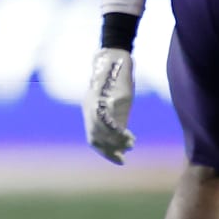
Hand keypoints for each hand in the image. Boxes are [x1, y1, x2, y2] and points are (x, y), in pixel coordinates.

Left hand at [83, 47, 135, 164]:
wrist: (115, 58)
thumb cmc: (116, 80)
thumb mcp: (114, 101)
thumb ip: (115, 118)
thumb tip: (121, 137)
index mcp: (88, 111)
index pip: (92, 138)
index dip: (103, 151)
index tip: (118, 159)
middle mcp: (90, 109)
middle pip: (95, 138)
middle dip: (109, 151)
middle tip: (123, 158)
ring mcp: (99, 105)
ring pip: (102, 132)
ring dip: (116, 143)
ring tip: (130, 145)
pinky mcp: (111, 99)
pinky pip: (111, 121)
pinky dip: (119, 133)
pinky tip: (129, 137)